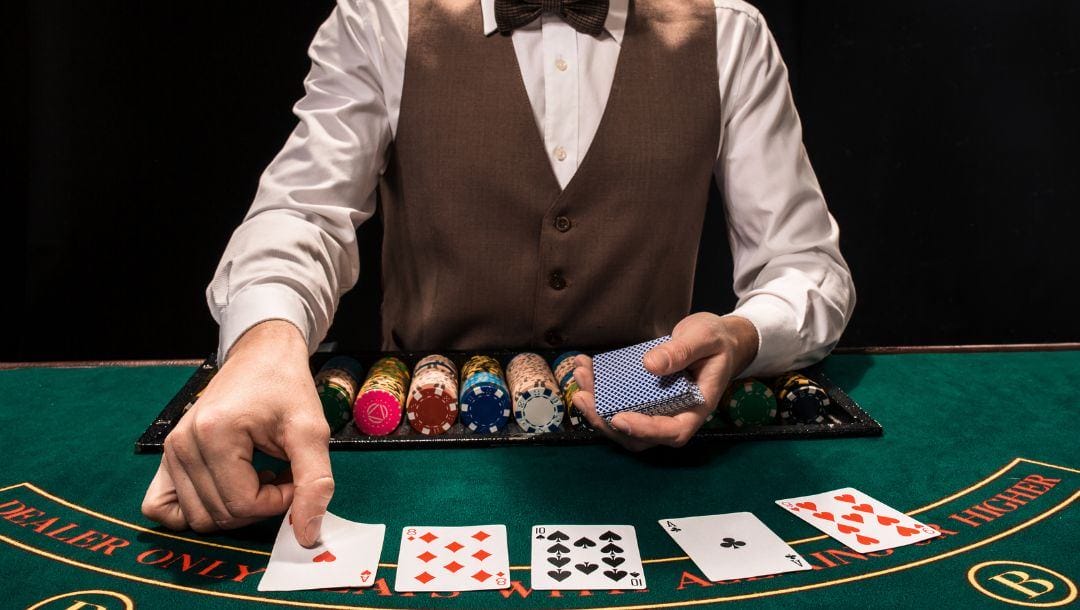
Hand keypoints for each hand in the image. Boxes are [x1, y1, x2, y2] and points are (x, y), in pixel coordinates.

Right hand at [141, 320, 333, 546]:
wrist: (262, 356)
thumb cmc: (286, 388)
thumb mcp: (311, 430)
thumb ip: (314, 481)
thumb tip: (307, 533)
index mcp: (214, 434)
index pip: (243, 504)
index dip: (279, 500)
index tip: (293, 474)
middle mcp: (182, 444)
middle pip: (220, 515)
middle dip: (259, 505)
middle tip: (278, 473)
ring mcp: (170, 450)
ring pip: (198, 518)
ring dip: (234, 507)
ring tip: (256, 474)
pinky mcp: (166, 456)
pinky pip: (162, 507)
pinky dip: (194, 510)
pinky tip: (225, 487)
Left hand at [572, 313, 758, 450]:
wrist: (719, 339)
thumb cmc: (717, 341)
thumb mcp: (704, 339)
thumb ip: (682, 352)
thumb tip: (650, 365)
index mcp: (696, 408)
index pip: (672, 432)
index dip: (644, 431)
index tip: (618, 418)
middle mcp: (675, 415)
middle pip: (638, 436)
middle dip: (605, 421)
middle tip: (583, 395)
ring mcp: (658, 408)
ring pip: (623, 421)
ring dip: (596, 405)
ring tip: (579, 375)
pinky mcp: (645, 397)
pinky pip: (619, 401)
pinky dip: (599, 389)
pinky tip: (586, 367)